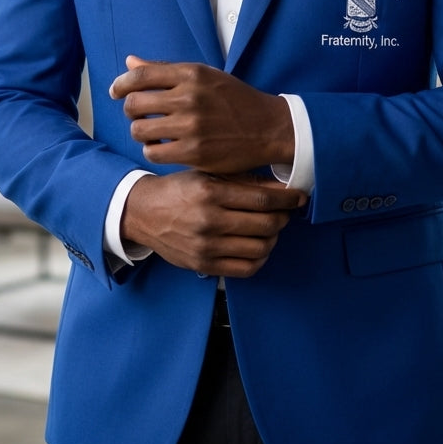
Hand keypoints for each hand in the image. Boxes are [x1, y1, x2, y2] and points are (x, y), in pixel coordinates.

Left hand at [110, 55, 294, 172]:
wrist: (267, 127)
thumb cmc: (233, 99)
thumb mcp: (203, 76)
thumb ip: (165, 70)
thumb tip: (129, 62)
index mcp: (191, 74)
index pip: (141, 76)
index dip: (121, 84)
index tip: (116, 91)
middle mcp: (189, 98)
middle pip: (135, 103)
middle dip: (130, 109)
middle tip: (138, 114)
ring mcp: (191, 126)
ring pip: (140, 130)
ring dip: (140, 131)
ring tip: (151, 131)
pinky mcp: (194, 152)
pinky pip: (153, 152)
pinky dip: (152, 150)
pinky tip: (162, 146)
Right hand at [120, 171, 304, 277]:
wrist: (144, 213)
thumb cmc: (179, 189)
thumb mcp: (208, 174)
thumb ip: (244, 181)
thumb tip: (281, 188)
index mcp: (211, 192)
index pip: (262, 199)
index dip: (287, 199)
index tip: (298, 197)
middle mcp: (209, 220)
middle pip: (265, 224)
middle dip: (283, 217)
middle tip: (284, 212)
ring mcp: (206, 246)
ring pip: (260, 247)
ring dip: (273, 238)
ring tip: (271, 228)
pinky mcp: (204, 265)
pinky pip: (246, 268)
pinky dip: (260, 258)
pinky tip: (258, 246)